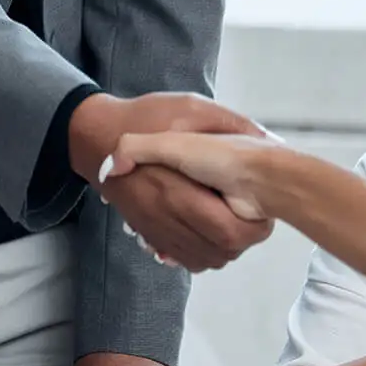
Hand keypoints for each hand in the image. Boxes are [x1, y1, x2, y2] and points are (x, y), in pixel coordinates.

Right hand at [70, 94, 275, 270]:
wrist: (98, 136)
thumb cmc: (145, 117)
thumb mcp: (191, 108)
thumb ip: (228, 123)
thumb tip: (267, 139)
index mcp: (180, 191)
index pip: (230, 232)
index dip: (255, 226)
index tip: (263, 209)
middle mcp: (166, 217)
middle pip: (222, 249)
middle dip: (245, 236)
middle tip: (253, 214)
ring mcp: (156, 227)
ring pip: (206, 258)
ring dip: (226, 246)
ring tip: (236, 220)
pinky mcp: (150, 231)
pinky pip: (185, 258)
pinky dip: (202, 252)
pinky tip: (211, 231)